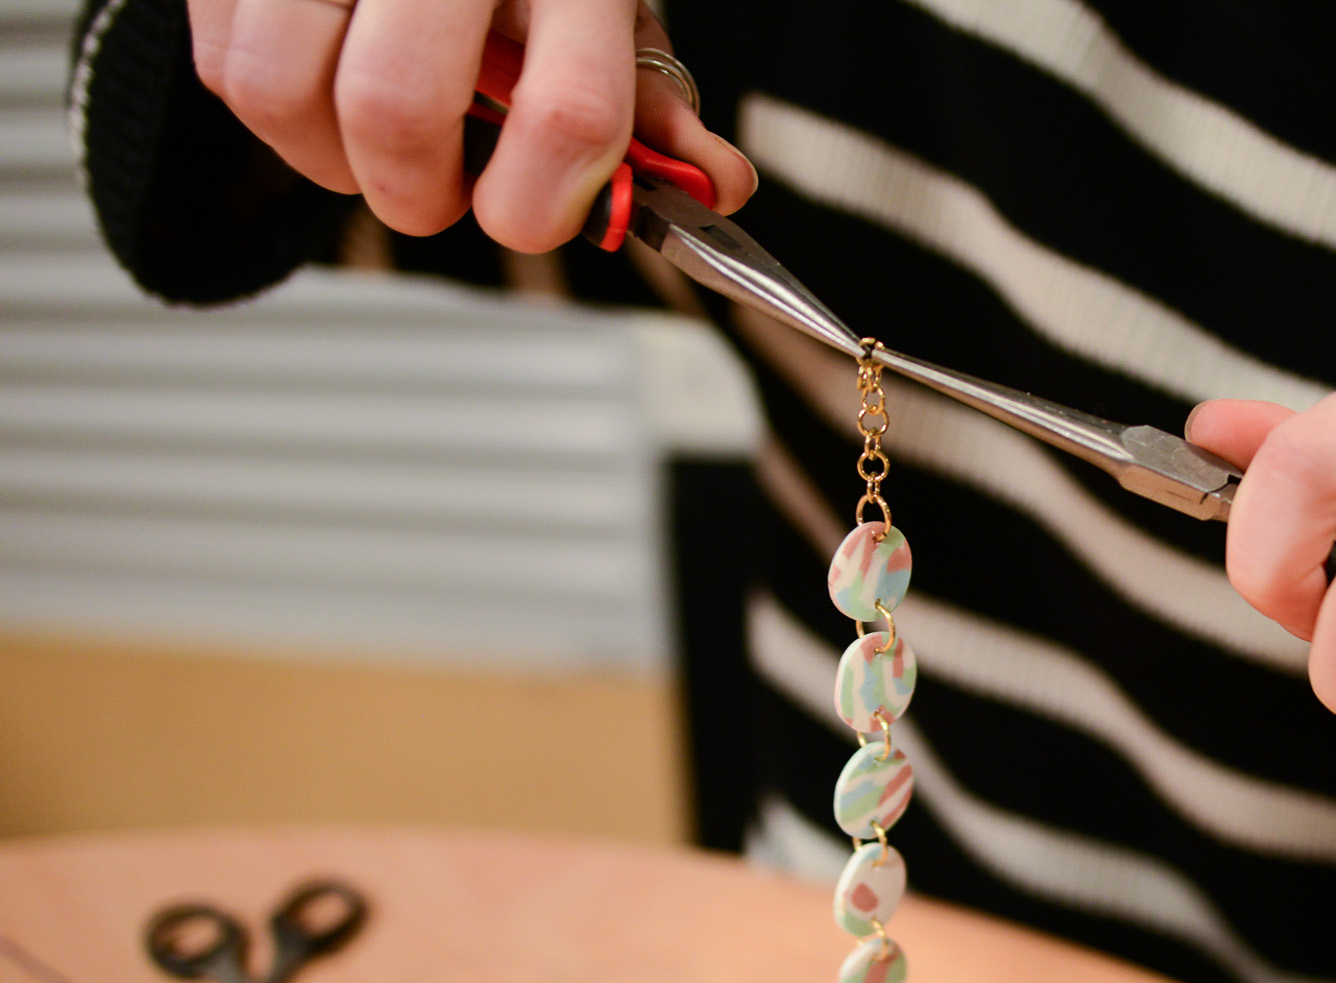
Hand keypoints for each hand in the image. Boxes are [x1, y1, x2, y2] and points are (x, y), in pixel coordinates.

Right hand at [189, 0, 757, 251]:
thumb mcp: (605, 9)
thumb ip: (656, 108)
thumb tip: (717, 187)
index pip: (568, 114)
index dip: (544, 204)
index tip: (528, 216)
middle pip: (395, 111)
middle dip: (414, 195)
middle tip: (438, 189)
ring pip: (281, 91)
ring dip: (326, 157)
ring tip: (372, 137)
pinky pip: (224, 61)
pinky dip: (274, 106)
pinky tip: (324, 78)